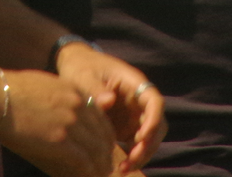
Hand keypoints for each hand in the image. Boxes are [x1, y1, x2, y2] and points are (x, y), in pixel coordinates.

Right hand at [0, 69, 118, 176]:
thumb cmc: (13, 90)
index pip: (101, 116)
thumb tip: (69, 114)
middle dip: (106, 151)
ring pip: (97, 149)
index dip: (105, 134)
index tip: (105, 145)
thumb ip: (63, 98)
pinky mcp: (60, 142)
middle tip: (107, 164)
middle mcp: (77, 105)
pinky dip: (89, 171)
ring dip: (101, 164)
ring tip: (101, 173)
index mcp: (74, 91)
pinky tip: (89, 175)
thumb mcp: (46, 85)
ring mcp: (70, 123)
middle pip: (103, 133)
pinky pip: (84, 161)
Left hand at [54, 43, 166, 172]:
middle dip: (147, 145)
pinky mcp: (126, 125)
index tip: (140, 138)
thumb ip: (95, 88)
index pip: (154, 102)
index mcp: (133, 83)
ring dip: (141, 154)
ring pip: (149, 138)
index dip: (153, 121)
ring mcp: (133, 114)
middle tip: (130, 161)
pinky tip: (119, 166)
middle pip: (156, 125)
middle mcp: (138, 100)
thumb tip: (109, 101)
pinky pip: (136, 143)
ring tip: (123, 168)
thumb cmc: (81, 66)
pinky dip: (132, 155)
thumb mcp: (84, 74)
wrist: (75, 65)